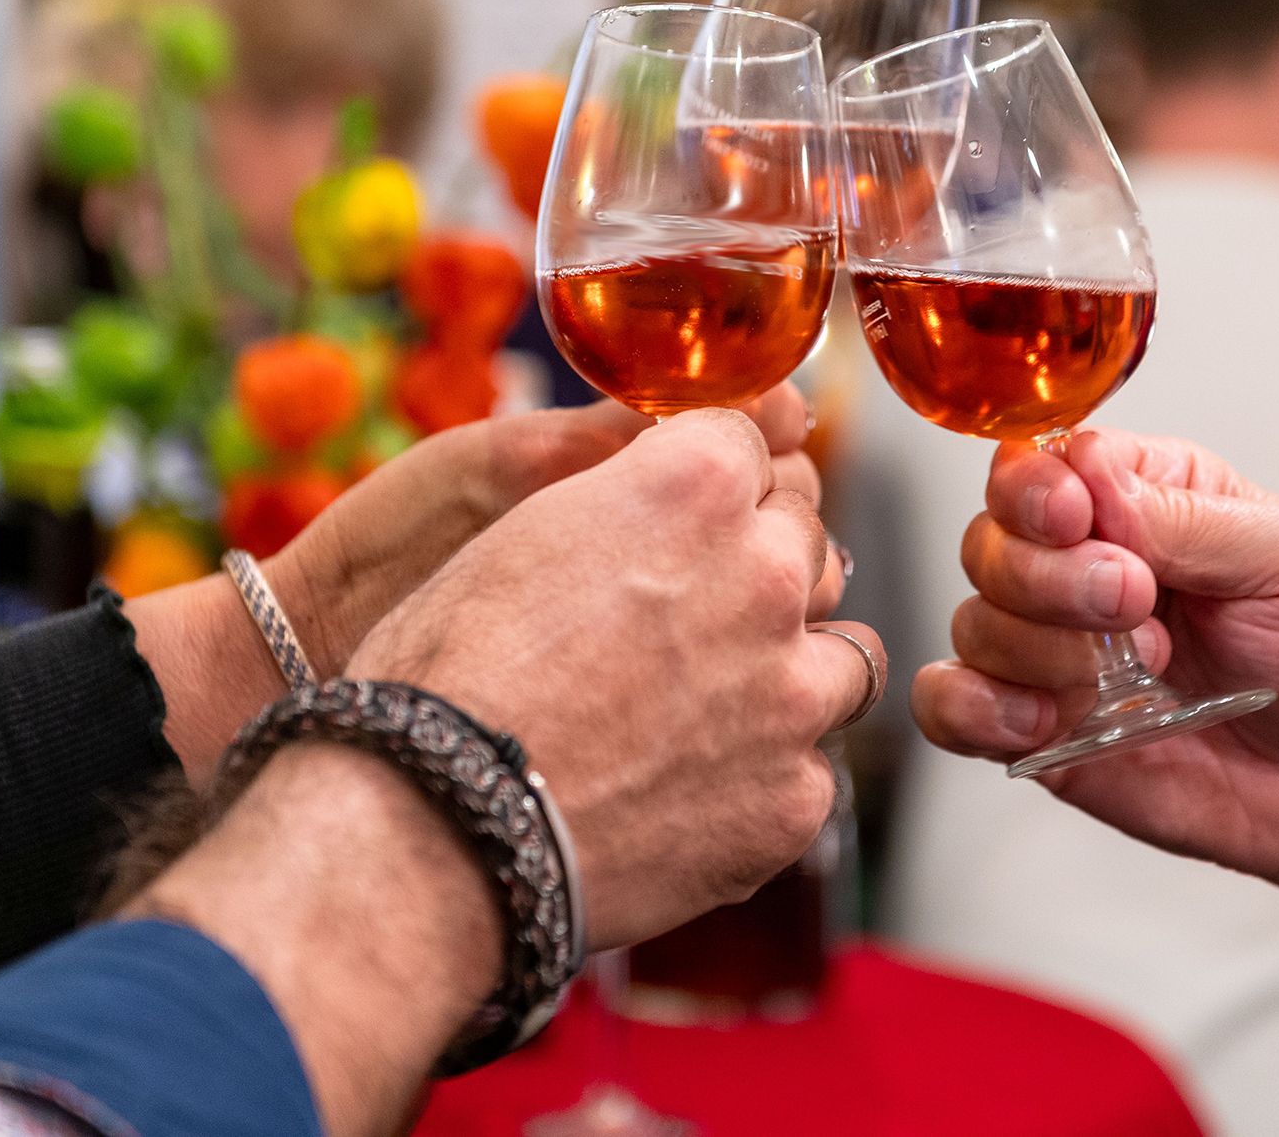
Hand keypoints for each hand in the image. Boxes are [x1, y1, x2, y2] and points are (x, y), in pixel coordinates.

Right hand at [345, 405, 872, 948]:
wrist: (433, 827)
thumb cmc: (449, 673)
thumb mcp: (521, 530)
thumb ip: (628, 500)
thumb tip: (670, 501)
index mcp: (697, 483)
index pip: (752, 450)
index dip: (707, 493)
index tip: (674, 532)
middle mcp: (767, 572)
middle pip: (803, 546)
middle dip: (756, 576)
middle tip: (681, 630)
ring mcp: (793, 691)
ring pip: (845, 657)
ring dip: (792, 674)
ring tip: (709, 716)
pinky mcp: (794, 797)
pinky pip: (810, 772)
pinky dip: (763, 784)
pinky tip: (687, 800)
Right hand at [910, 429, 1278, 940]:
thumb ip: (1192, 516)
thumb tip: (1093, 484)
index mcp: (1144, 498)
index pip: (1045, 462)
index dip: (1039, 488)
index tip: (1078, 519)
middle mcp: (1084, 565)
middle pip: (991, 536)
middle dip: (1046, 573)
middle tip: (1134, 604)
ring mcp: (1055, 651)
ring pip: (971, 618)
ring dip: (1036, 646)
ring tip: (1131, 674)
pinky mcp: (1039, 731)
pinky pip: (949, 705)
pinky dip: (974, 707)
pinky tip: (1044, 719)